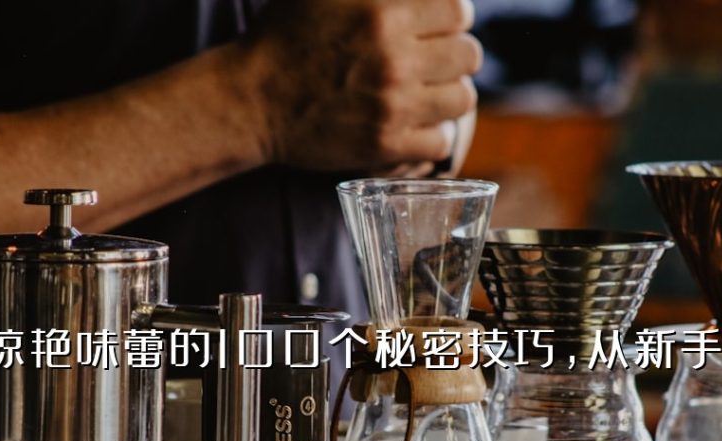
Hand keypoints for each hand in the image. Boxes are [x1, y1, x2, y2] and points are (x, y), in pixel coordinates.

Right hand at [241, 0, 481, 170]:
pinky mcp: (386, 145)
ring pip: (463, 99)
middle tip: (434, 63)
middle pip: (469, 55)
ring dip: (447, 96)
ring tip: (428, 95)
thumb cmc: (285, 39)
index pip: (458, 11)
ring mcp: (394, 105)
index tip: (438, 28)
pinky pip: (442, 141)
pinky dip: (432, 135)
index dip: (452, 19)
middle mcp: (395, 58)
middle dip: (454, 57)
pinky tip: (415, 127)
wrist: (253, 100)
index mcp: (384, 12)